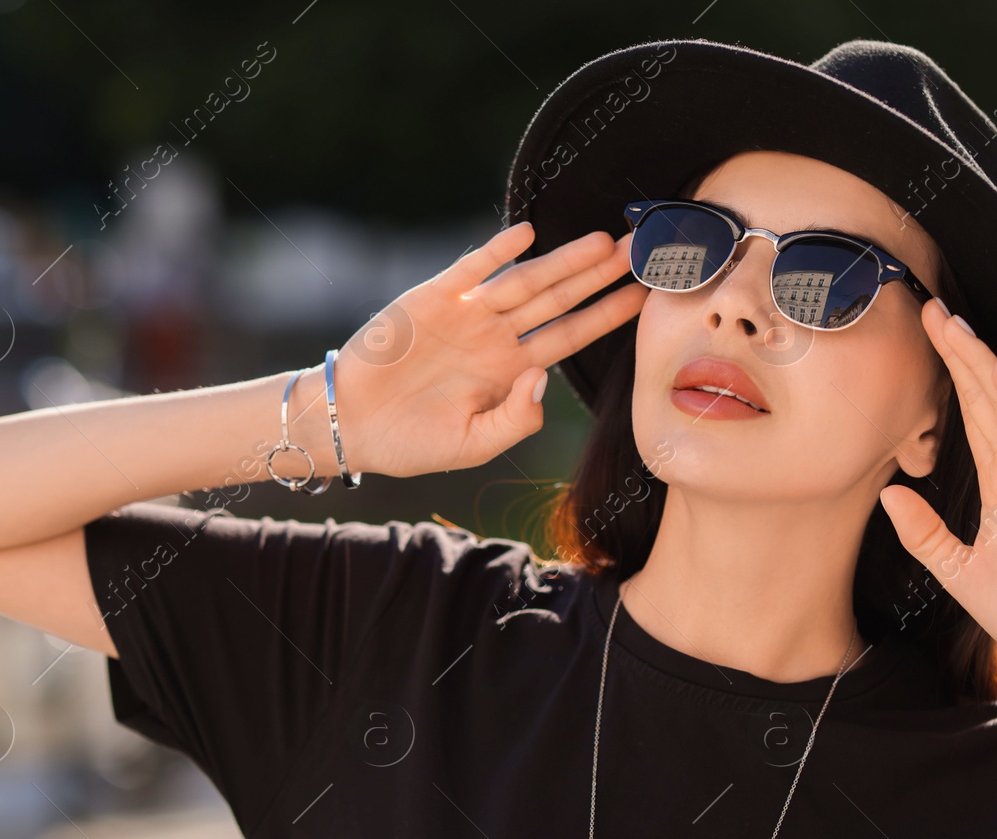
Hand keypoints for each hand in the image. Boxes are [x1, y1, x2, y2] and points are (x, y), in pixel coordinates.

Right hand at [325, 223, 646, 479]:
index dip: (607, 315)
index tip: (645, 297)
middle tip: (640, 250)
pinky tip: (525, 234)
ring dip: (562, 261)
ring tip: (602, 243)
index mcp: (512, 370)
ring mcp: (467, 315)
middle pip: (559, 299)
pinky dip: (495, 252)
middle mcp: (497, 336)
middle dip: (599, 275)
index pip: (570, 335)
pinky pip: (470, 271)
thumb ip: (516, 418)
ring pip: (525, 280)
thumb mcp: (475, 445)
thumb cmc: (413, 442)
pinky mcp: (431, 300)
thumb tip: (541, 376)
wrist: (351, 426)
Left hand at [877, 300, 996, 673]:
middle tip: (931, 309)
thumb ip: (926, 534)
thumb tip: (890, 496)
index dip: (951, 377)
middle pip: (985, 399)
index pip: (971, 418)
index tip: (927, 339)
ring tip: (954, 324)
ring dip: (979, 364)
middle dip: (960, 354)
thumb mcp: (956, 570)